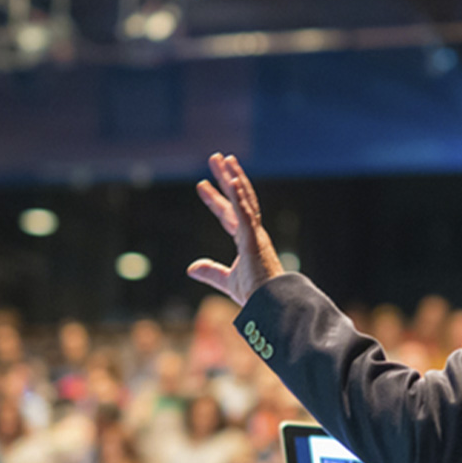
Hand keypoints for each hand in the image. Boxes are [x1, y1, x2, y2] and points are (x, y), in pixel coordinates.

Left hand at [187, 152, 284, 305]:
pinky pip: (246, 214)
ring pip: (244, 199)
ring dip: (233, 177)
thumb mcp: (226, 281)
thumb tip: (191, 267)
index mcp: (247, 241)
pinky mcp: (254, 239)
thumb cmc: (255, 294)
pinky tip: (232, 181)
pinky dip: (239, 197)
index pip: (228, 214)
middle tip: (215, 158)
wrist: (270, 304)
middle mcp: (252, 232)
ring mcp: (255, 234)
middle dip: (225, 177)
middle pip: (237, 198)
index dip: (214, 199)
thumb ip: (210, 272)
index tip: (201, 185)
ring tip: (223, 158)